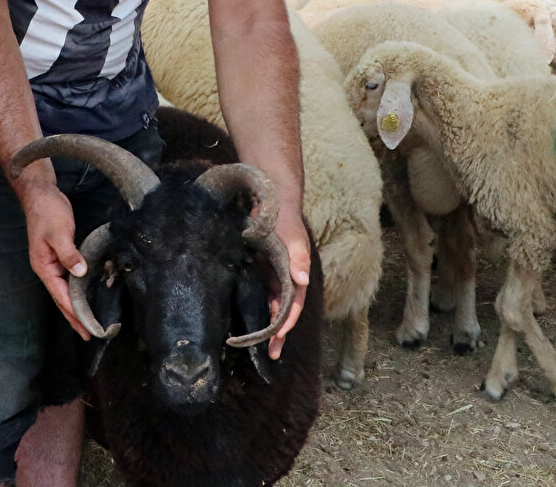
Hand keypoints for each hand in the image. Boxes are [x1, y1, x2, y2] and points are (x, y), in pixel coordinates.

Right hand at [18, 180, 92, 339]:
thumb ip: (69, 253)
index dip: (74, 313)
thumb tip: (80, 273)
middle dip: (74, 316)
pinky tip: (85, 293)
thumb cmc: (47, 212)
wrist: (41, 194)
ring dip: (76, 305)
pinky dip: (77, 288)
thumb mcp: (59, 232)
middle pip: (61, 299)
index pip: (61, 296)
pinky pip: (69, 278)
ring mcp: (52, 262)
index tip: (85, 328)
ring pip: (65, 290)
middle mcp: (47, 268)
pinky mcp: (60, 255)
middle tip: (88, 334)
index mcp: (44, 267)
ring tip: (87, 321)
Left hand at [268, 211, 310, 360]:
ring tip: (261, 347)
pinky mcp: (266, 270)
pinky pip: (265, 293)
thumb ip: (298, 257)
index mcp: (298, 273)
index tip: (278, 336)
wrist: (272, 199)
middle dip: (280, 332)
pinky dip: (262, 308)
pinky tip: (253, 320)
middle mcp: (289, 277)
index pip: (294, 303)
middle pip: (286, 310)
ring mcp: (277, 275)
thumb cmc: (284, 218)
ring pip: (275, 305)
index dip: (287, 321)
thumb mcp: (292, 236)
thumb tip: (303, 280)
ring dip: (270, 324)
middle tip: (272, 355)